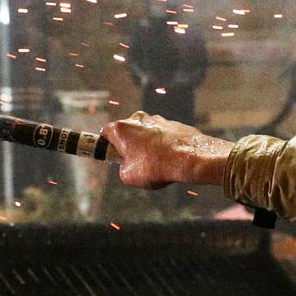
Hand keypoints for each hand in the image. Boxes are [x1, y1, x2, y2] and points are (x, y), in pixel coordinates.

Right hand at [100, 112, 232, 189]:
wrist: (189, 158)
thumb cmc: (156, 166)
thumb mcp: (128, 176)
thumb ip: (122, 168)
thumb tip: (128, 166)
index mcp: (121, 128)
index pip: (105, 134)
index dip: (107, 146)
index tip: (111, 155)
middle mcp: (137, 119)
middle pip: (127, 133)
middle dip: (129, 147)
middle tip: (135, 164)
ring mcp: (157, 120)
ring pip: (146, 135)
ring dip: (147, 147)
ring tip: (157, 164)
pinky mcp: (173, 124)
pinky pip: (163, 136)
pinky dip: (164, 146)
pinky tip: (170, 159)